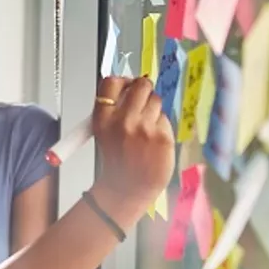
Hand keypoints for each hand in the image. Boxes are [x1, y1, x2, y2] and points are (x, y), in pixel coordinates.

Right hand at [90, 76, 174, 209]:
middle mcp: (122, 120)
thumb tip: (131, 85)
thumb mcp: (104, 131)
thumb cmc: (118, 161)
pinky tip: (154, 140)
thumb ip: (114, 108)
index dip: (123, 81)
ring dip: (153, 110)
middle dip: (144, 89)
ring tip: (146, 128)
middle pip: (140, 85)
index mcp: (103, 118)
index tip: (128, 85)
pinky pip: (165, 118)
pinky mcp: (161, 136)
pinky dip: (161, 126)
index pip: (112, 82)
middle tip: (143, 100)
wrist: (128, 188)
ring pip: (156, 100)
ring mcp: (143, 128)